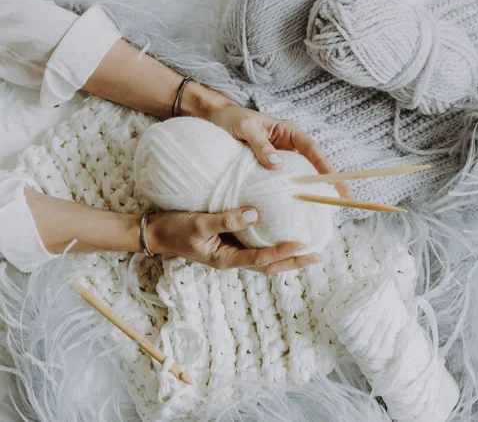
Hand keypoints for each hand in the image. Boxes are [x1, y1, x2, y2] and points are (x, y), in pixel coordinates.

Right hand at [147, 207, 321, 273]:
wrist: (157, 232)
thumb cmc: (175, 228)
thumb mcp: (198, 223)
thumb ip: (226, 219)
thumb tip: (255, 213)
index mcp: (225, 259)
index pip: (260, 259)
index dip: (282, 252)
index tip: (302, 243)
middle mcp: (232, 260)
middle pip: (269, 267)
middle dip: (293, 262)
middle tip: (317, 255)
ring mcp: (232, 253)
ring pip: (265, 261)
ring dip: (287, 257)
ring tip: (308, 250)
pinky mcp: (230, 244)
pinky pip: (257, 249)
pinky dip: (273, 247)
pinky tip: (284, 236)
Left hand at [206, 103, 351, 198]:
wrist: (215, 120)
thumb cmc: (230, 120)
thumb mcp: (245, 129)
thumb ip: (260, 145)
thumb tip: (277, 165)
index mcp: (287, 131)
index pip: (311, 149)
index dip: (324, 165)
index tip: (334, 180)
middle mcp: (288, 145)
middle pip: (313, 164)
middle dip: (328, 180)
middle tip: (344, 198)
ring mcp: (281, 158)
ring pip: (302, 174)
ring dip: (313, 189)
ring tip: (328, 208)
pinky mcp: (270, 169)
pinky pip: (286, 181)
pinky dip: (294, 192)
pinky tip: (299, 207)